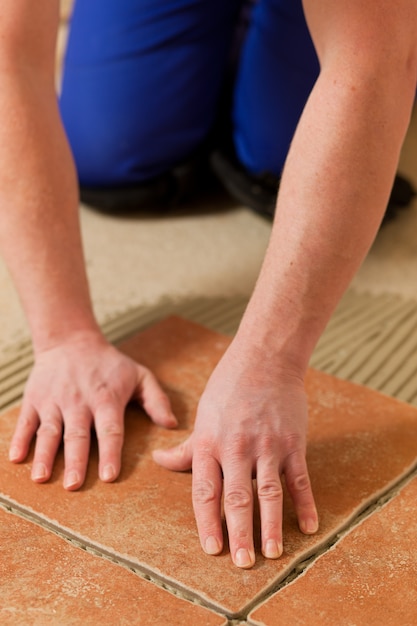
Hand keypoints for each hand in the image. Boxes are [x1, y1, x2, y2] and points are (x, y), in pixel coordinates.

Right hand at [9, 331, 176, 488]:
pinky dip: (20, 439)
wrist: (71, 340)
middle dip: (74, 461)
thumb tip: (172, 424)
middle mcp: (79, 401)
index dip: (109, 453)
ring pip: (49, 431)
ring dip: (44, 455)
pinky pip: (26, 421)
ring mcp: (54, 401)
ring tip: (41, 478)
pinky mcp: (35, 399)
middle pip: (77, 435)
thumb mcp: (139, 375)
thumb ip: (156, 400)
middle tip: (73, 486)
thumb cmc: (109, 363)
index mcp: (106, 399)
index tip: (109, 476)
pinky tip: (16, 458)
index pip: (110, 430)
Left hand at [153, 340, 317, 567]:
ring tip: (272, 554)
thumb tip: (159, 462)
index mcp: (211, 443)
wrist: (265, 359)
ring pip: (269, 492)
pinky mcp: (292, 441)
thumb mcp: (203, 416)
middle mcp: (237, 448)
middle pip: (238, 497)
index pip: (206, 491)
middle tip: (242, 564)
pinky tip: (308, 527)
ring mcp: (268, 445)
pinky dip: (305, 503)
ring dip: (271, 525)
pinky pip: (299, 478)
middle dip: (239, 532)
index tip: (211, 549)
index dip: (208, 522)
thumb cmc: (228, 388)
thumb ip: (186, 447)